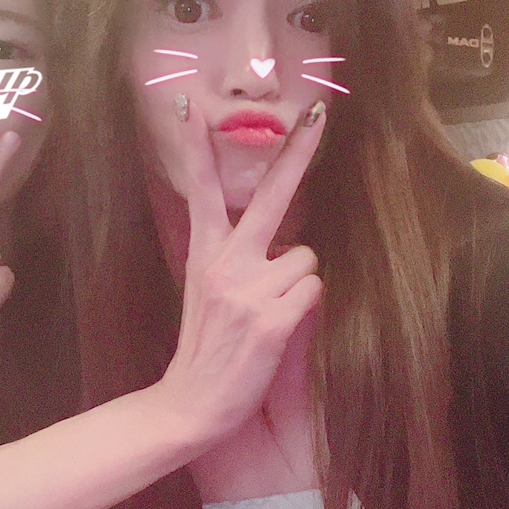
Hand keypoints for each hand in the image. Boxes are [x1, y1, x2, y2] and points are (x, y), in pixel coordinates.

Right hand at [158, 102, 324, 443]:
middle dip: (298, 152)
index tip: (188, 104)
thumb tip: (277, 238)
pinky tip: (280, 331)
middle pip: (270, 196)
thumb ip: (230, 257)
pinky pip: (314, 292)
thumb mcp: (203, 292)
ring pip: (307, 258)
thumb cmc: (206, 349)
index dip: (194, 145)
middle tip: (320, 114)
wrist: (190, 405)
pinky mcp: (273, 320)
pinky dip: (306, 309)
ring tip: (273, 312)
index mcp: (204, 253)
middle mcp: (225, 263)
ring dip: (300, 282)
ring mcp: (249, 290)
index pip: (200, 189)